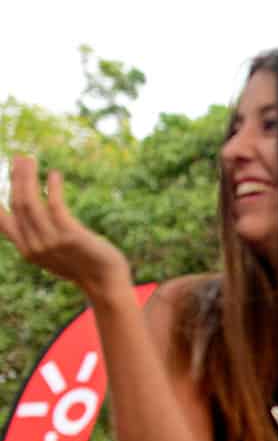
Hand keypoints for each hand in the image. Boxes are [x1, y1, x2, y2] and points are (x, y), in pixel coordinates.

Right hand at [0, 155, 131, 296]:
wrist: (105, 283)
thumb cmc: (80, 265)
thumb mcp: (49, 253)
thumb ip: (33, 236)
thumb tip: (22, 213)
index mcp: (26, 249)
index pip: (2, 221)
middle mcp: (33, 246)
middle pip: (18, 204)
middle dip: (16, 178)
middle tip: (19, 158)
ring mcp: (51, 242)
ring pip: (31, 203)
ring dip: (28, 178)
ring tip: (30, 160)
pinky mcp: (70, 236)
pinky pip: (56, 206)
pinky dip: (53, 188)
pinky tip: (54, 174)